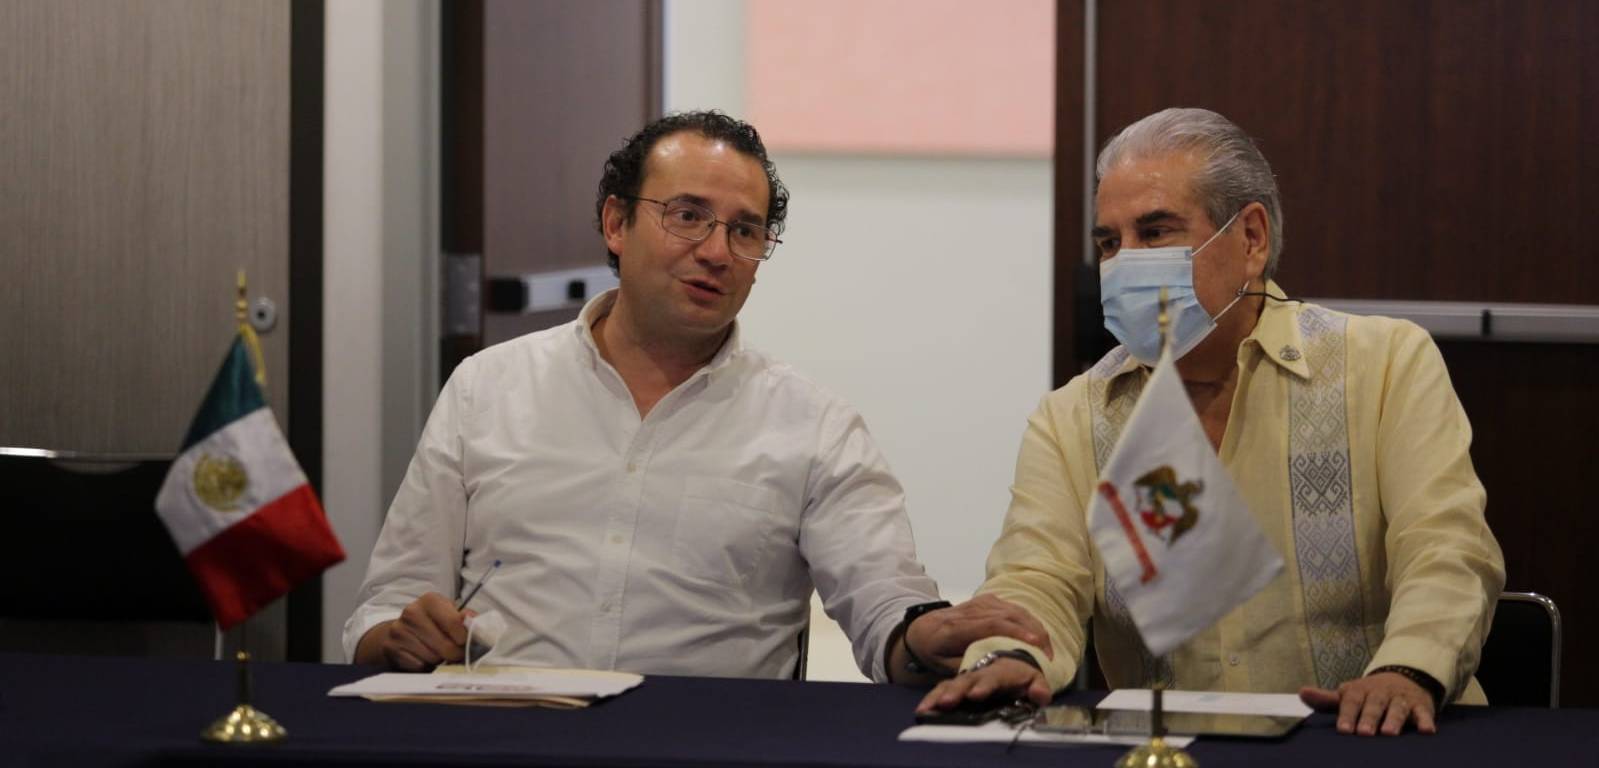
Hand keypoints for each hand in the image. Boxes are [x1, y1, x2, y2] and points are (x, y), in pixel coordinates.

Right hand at [361, 592, 474, 670]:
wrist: (397, 632)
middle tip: (456, 653)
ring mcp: (400, 630)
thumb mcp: (448, 613)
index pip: (456, 623)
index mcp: (430, 600)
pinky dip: (425, 665)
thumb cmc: (430, 623)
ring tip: (437, 651)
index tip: (466, 641)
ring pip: (433, 658)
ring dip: (439, 660)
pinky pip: (419, 665)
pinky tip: (423, 656)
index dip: (465, 637)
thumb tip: (475, 621)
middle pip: (446, 646)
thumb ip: (463, 619)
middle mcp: (412, 612)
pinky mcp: (392, 648)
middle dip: (455, 653)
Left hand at [904, 595, 1051, 674]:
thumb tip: (990, 672)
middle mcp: (969, 611)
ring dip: (1034, 627)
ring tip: (1047, 648)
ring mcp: (980, 602)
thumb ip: (965, 666)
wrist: (920, 628)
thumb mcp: (942, 665)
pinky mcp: (987, 600)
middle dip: (1032, 632)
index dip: (1014, 633)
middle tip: (1048, 654)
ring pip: (1013, 610)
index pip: (990, 625)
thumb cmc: (932, 651)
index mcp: (955, 628)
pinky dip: (1028, 621)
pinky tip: (1037, 635)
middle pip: (1007, 615)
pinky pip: (1012, 607)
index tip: (1034, 644)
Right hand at [916, 658, 1051, 713]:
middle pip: (967, 680)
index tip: (977, 694)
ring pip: (951, 684)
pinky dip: (932, 698)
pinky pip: (942, 690)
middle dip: (956, 691)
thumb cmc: (1020, 674)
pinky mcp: (958, 686)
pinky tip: (922, 709)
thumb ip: (1039, 687)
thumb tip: (1041, 694)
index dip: (985, 685)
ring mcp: (967, 679)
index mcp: (1000, 671)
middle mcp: (980, 673)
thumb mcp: (1034, 679)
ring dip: (940, 695)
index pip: (993, 677)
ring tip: (928, 708)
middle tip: (947, 702)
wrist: (1008, 661)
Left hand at [1299, 672, 1436, 735]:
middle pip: (1374, 705)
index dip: (1347, 715)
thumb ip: (1327, 699)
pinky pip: (1424, 713)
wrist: (1402, 678)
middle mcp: (1380, 693)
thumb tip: (1302, 693)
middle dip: (1369, 718)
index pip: (1351, 701)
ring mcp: (1400, 699)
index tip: (1344, 730)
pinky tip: (1427, 730)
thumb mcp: (1348, 695)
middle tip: (1364, 733)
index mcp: (1360, 690)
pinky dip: (1426, 720)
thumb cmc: (1368, 695)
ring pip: (1397, 708)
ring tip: (1389, 733)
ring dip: (1394, 720)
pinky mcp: (1420, 706)